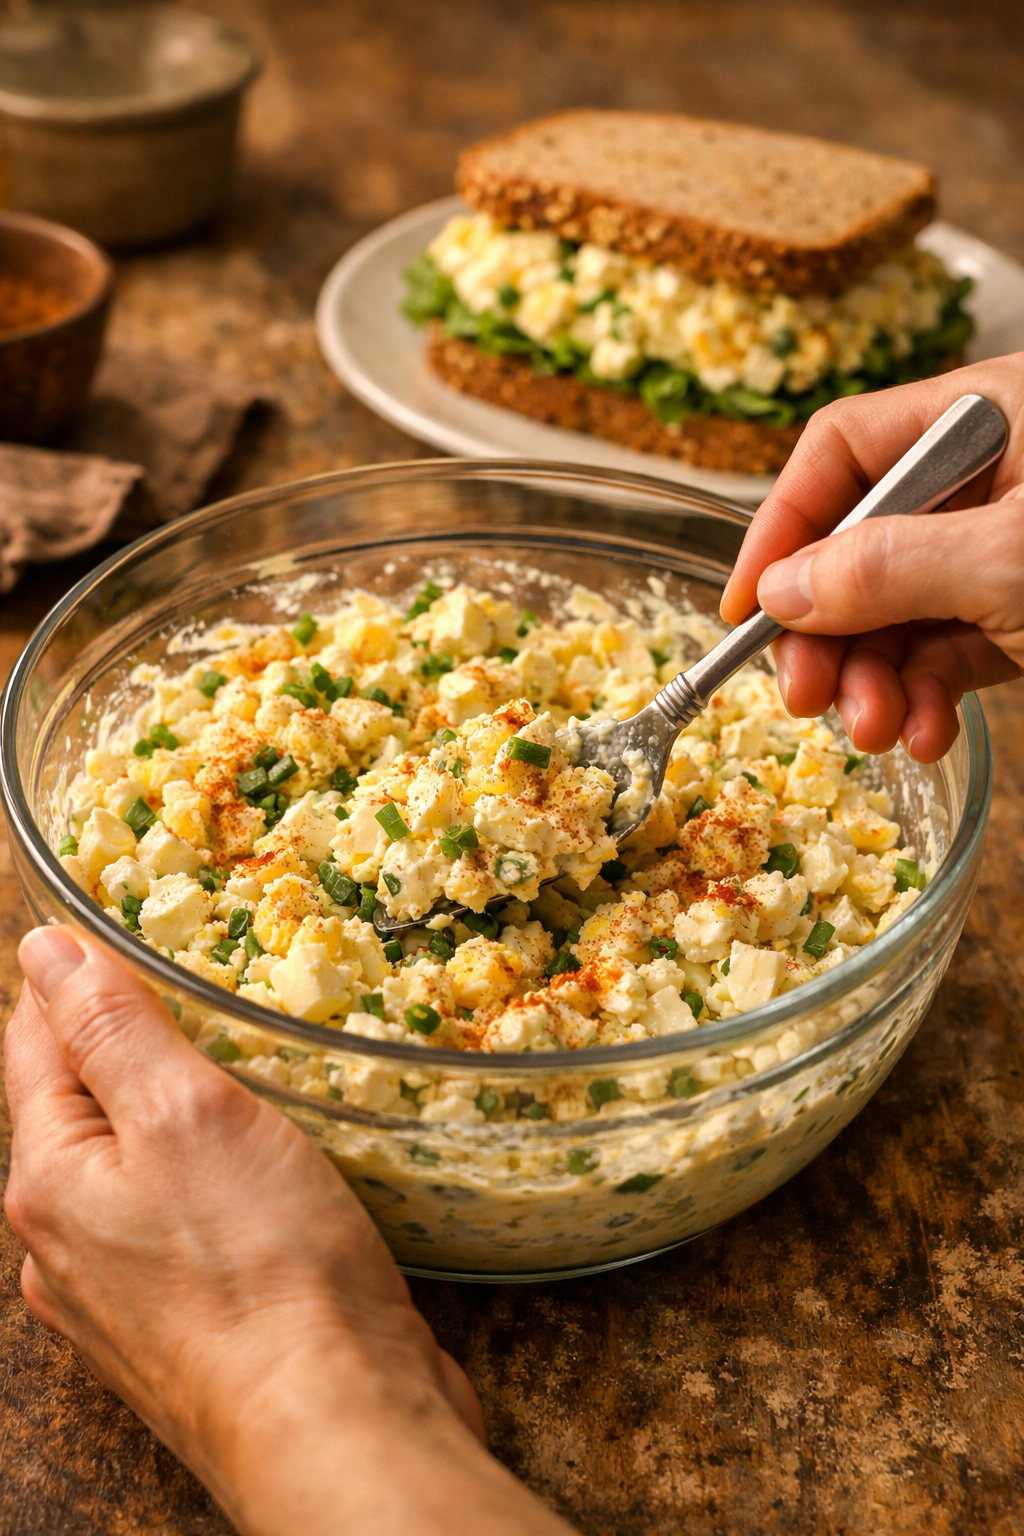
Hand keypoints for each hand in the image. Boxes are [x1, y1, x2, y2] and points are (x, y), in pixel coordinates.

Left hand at [4, 927, 573, 1535]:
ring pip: (129, 1172)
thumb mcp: (185, 1112)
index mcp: (49, 1180)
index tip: (106, 926)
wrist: (331, 1423)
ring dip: (165, 1117)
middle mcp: (64, 1245)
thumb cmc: (262, 1265)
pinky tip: (251, 1171)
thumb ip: (113, 1028)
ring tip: (223, 1068)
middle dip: (116, 1045)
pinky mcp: (184, 1331)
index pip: (35, 1044)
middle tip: (179, 983)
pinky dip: (201, 1180)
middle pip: (76, 1110)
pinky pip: (175, 1226)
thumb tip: (47, 949)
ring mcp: (120, 1299)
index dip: (68, 977)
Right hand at [720, 354, 1023, 761]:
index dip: (782, 526)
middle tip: (807, 696)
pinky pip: (949, 652)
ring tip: (876, 731)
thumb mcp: (1009, 559)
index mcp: (985, 416)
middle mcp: (988, 477)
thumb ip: (890, 567)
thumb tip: (781, 591)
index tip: (746, 608)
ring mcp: (1003, 549)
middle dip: (829, 632)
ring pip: (900, 612)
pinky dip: (926, 698)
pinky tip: (924, 734)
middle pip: (859, 545)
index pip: (842, 450)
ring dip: (873, 681)